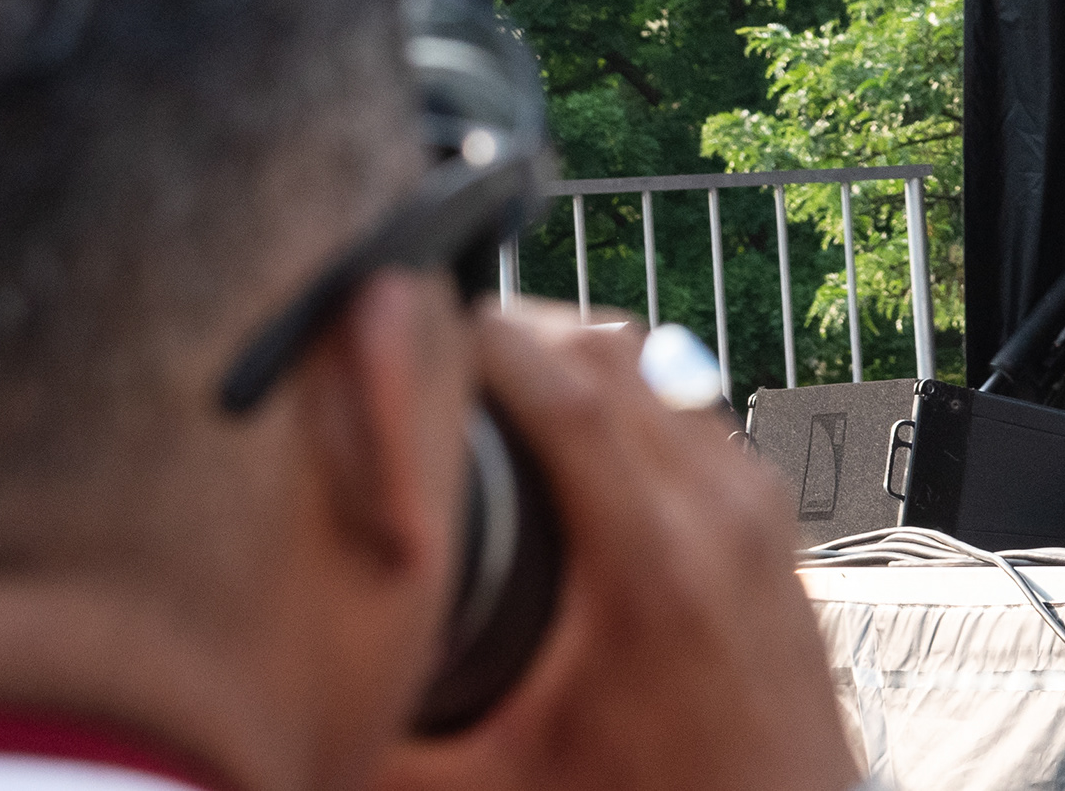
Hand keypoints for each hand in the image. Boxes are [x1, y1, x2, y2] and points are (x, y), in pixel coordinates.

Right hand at [368, 312, 851, 790]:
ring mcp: (756, 507)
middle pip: (609, 354)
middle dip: (516, 336)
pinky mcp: (773, 517)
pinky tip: (565, 437)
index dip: (481, 336)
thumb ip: (389, 739)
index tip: (410, 320)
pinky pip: (692, 410)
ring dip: (572, 361)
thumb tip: (291, 699)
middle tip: (432, 355)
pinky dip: (625, 398)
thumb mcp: (500, 785)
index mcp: (653, 563)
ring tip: (488, 389)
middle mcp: (718, 511)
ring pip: (658, 369)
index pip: (563, 388)